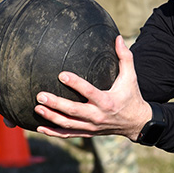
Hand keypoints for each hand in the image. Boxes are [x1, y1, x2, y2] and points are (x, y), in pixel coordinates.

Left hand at [34, 35, 151, 140]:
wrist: (136, 122)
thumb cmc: (132, 95)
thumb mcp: (131, 77)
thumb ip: (125, 57)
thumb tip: (118, 38)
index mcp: (107, 101)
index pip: (89, 92)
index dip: (76, 84)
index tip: (61, 75)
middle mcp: (98, 115)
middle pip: (73, 111)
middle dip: (56, 103)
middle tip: (40, 95)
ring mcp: (92, 126)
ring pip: (68, 124)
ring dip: (51, 117)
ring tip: (37, 107)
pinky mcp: (88, 133)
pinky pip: (69, 134)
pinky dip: (54, 132)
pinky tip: (40, 127)